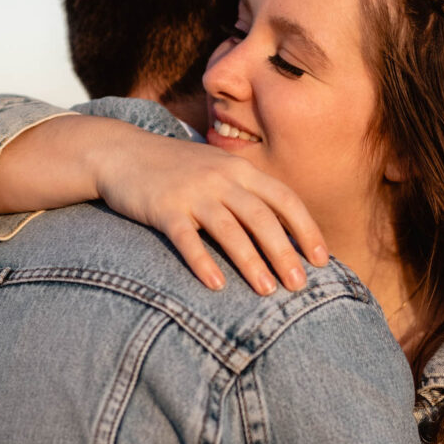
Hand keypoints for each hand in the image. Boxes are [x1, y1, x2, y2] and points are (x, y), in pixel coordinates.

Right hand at [92, 130, 328, 293]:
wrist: (121, 152)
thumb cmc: (178, 170)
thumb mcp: (218, 170)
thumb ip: (248, 195)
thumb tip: (285, 235)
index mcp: (241, 169)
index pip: (284, 199)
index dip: (306, 229)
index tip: (322, 260)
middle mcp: (221, 178)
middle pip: (261, 217)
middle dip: (284, 252)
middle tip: (300, 286)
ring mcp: (192, 192)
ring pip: (229, 229)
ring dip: (251, 262)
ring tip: (267, 291)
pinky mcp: (163, 208)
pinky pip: (186, 239)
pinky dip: (202, 262)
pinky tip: (216, 285)